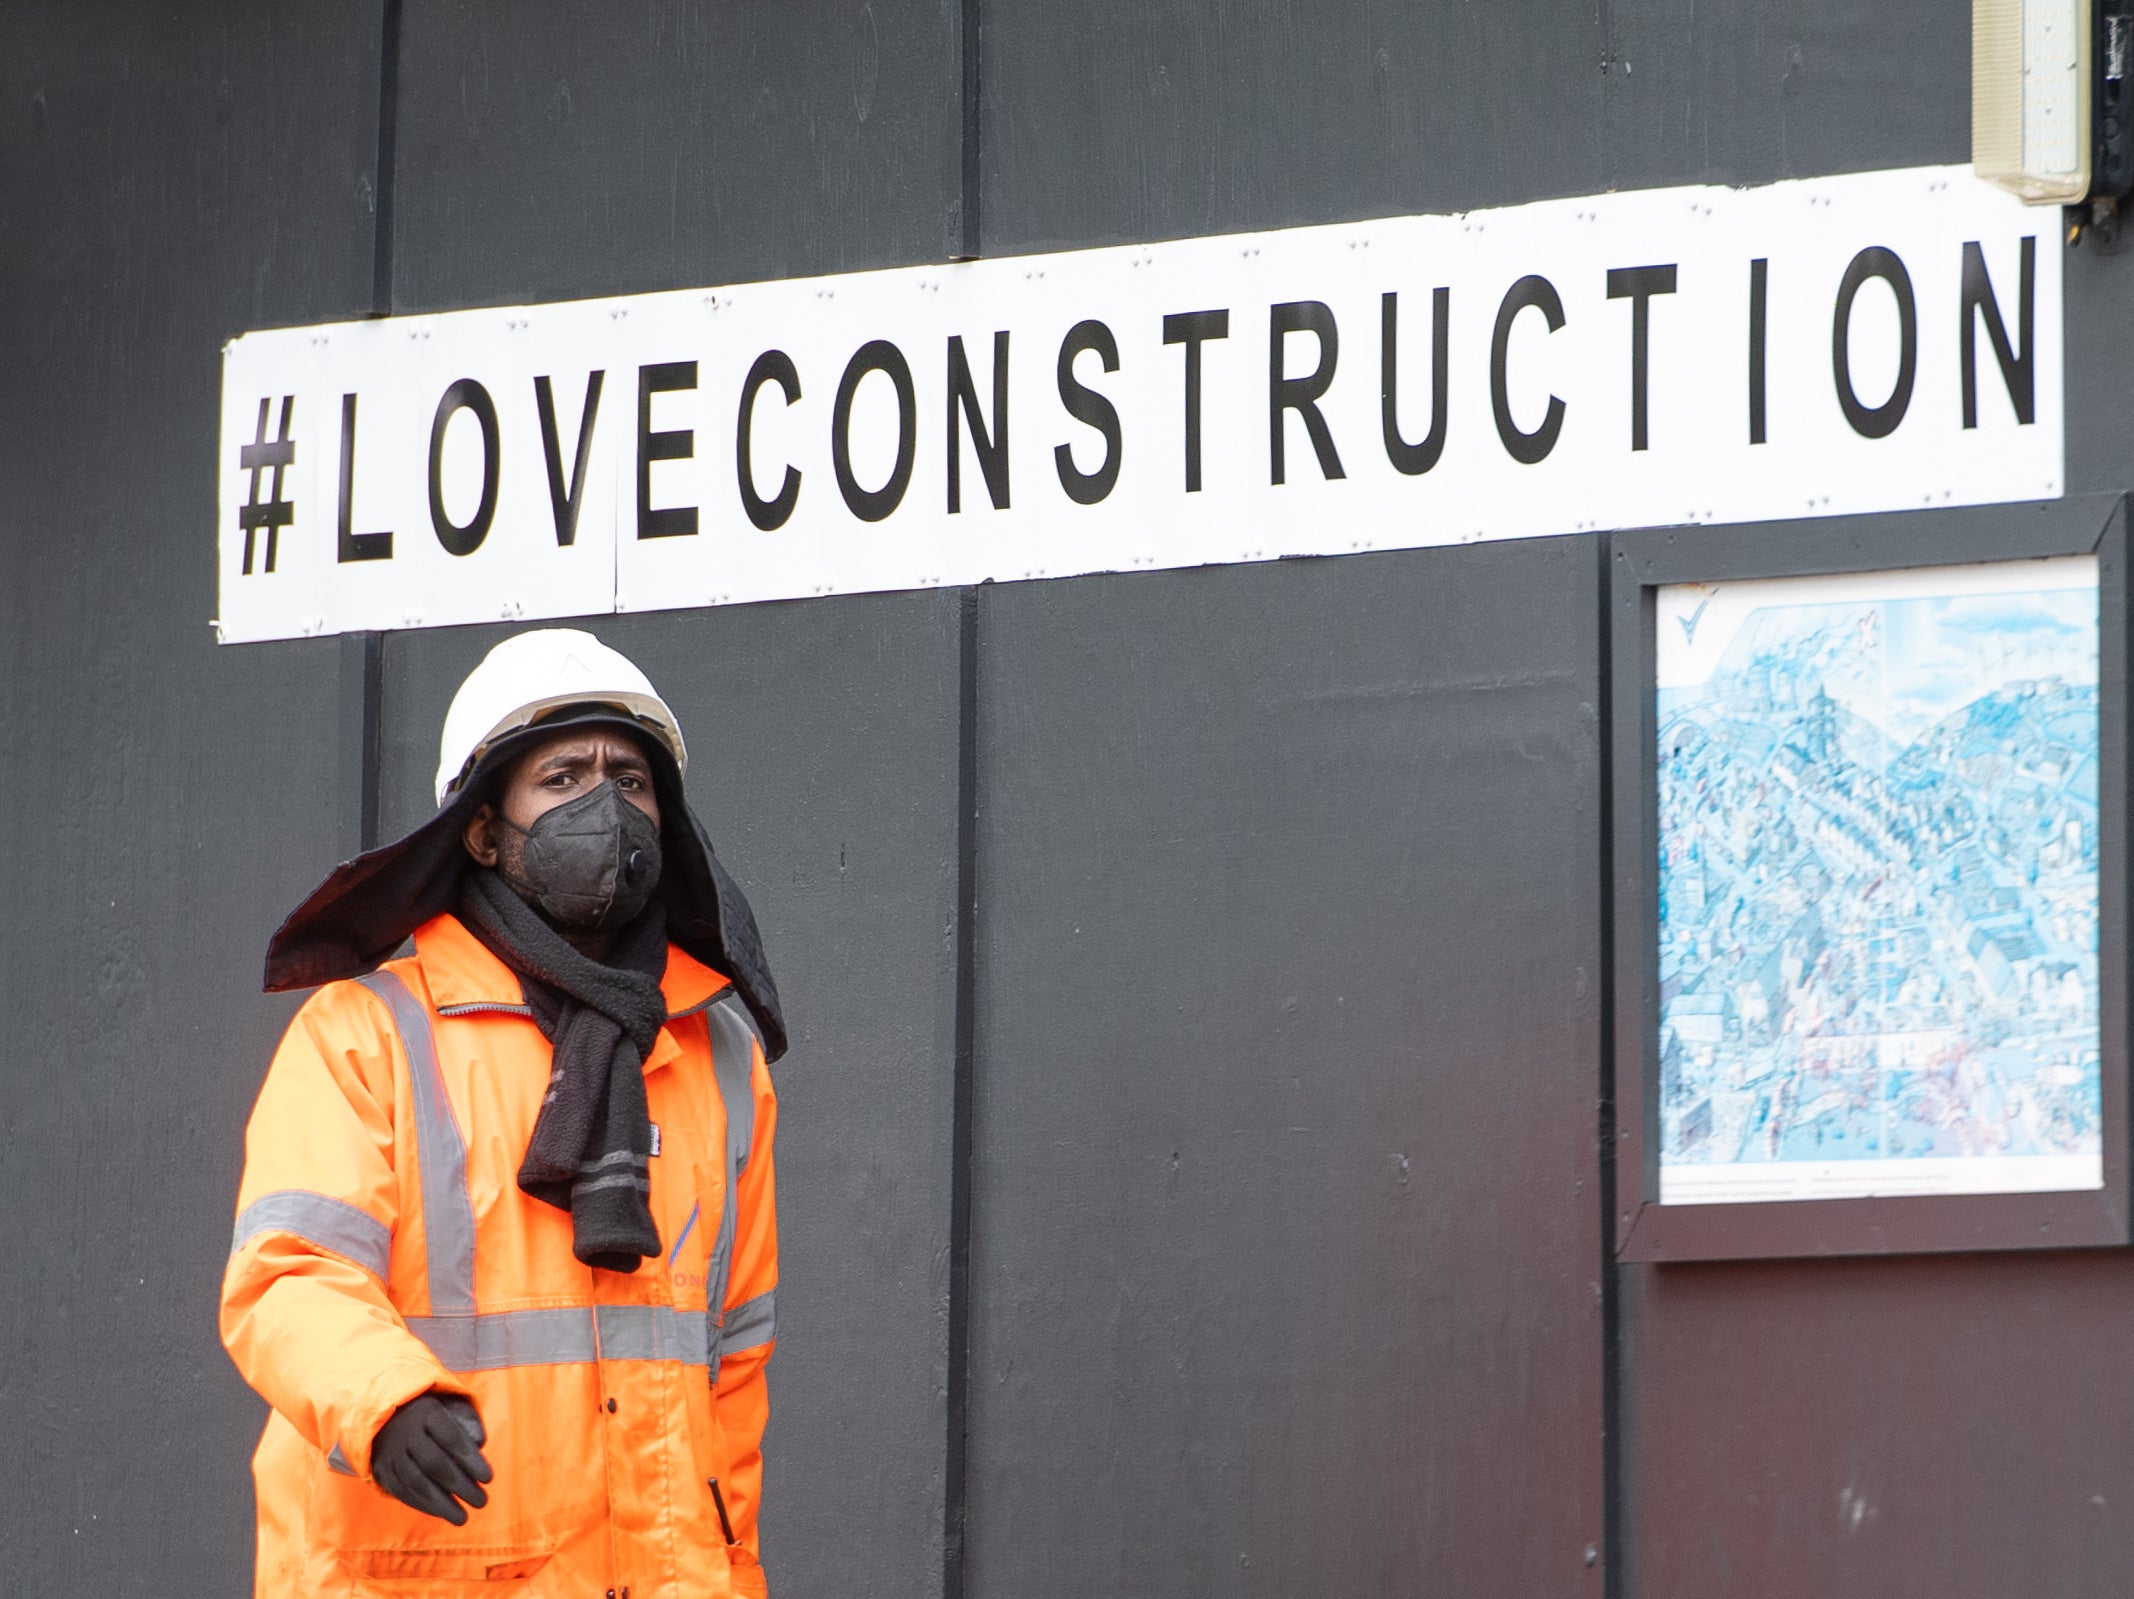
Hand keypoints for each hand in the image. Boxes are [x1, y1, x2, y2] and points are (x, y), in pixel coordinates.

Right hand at [370, 1393, 491, 1524]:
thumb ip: (470, 1423)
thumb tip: (480, 1443)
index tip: (489, 1478)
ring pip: (416, 1482)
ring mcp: (391, 1452)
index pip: (451, 1437)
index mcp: (427, 1413)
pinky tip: (443, 1513)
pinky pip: (402, 1492)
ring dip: (441, 1503)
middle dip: (460, 1485)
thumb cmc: (435, 1416)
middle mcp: (406, 1432)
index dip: (470, 1459)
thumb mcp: (454, 1408)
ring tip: (463, 1518)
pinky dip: (424, 1505)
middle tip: (482, 1502)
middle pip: (433, 1462)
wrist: (391, 1418)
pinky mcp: (382, 1470)